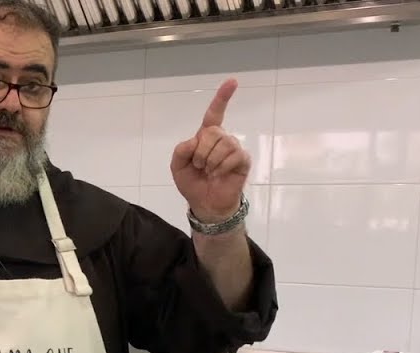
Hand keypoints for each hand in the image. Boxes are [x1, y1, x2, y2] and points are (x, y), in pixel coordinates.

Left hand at [171, 78, 251, 222]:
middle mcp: (222, 139)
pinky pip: (233, 156)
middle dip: (201, 151)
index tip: (232, 81)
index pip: (214, 114)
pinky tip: (219, 175)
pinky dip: (221, 167)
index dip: (222, 98)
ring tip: (209, 171)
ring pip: (224, 143)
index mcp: (206, 137)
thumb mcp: (177, 166)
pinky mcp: (243, 161)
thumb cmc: (192, 183)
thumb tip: (195, 140)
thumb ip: (181, 150)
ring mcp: (234, 149)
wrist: (204, 204)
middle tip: (199, 166)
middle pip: (213, 131)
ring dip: (210, 161)